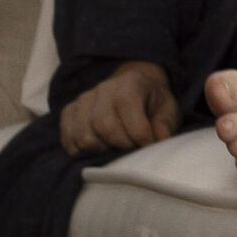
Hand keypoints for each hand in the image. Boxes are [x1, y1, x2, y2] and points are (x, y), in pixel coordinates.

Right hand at [58, 60, 178, 156]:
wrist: (133, 84)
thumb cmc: (152, 101)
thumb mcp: (168, 107)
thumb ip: (165, 122)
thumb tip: (159, 138)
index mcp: (130, 85)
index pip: (130, 117)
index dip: (140, 138)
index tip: (148, 146)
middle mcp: (103, 89)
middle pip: (103, 127)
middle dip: (120, 146)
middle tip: (131, 150)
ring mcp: (83, 100)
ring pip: (83, 136)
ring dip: (100, 151)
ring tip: (114, 150)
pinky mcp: (70, 112)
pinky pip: (67, 138)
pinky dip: (80, 151)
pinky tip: (96, 151)